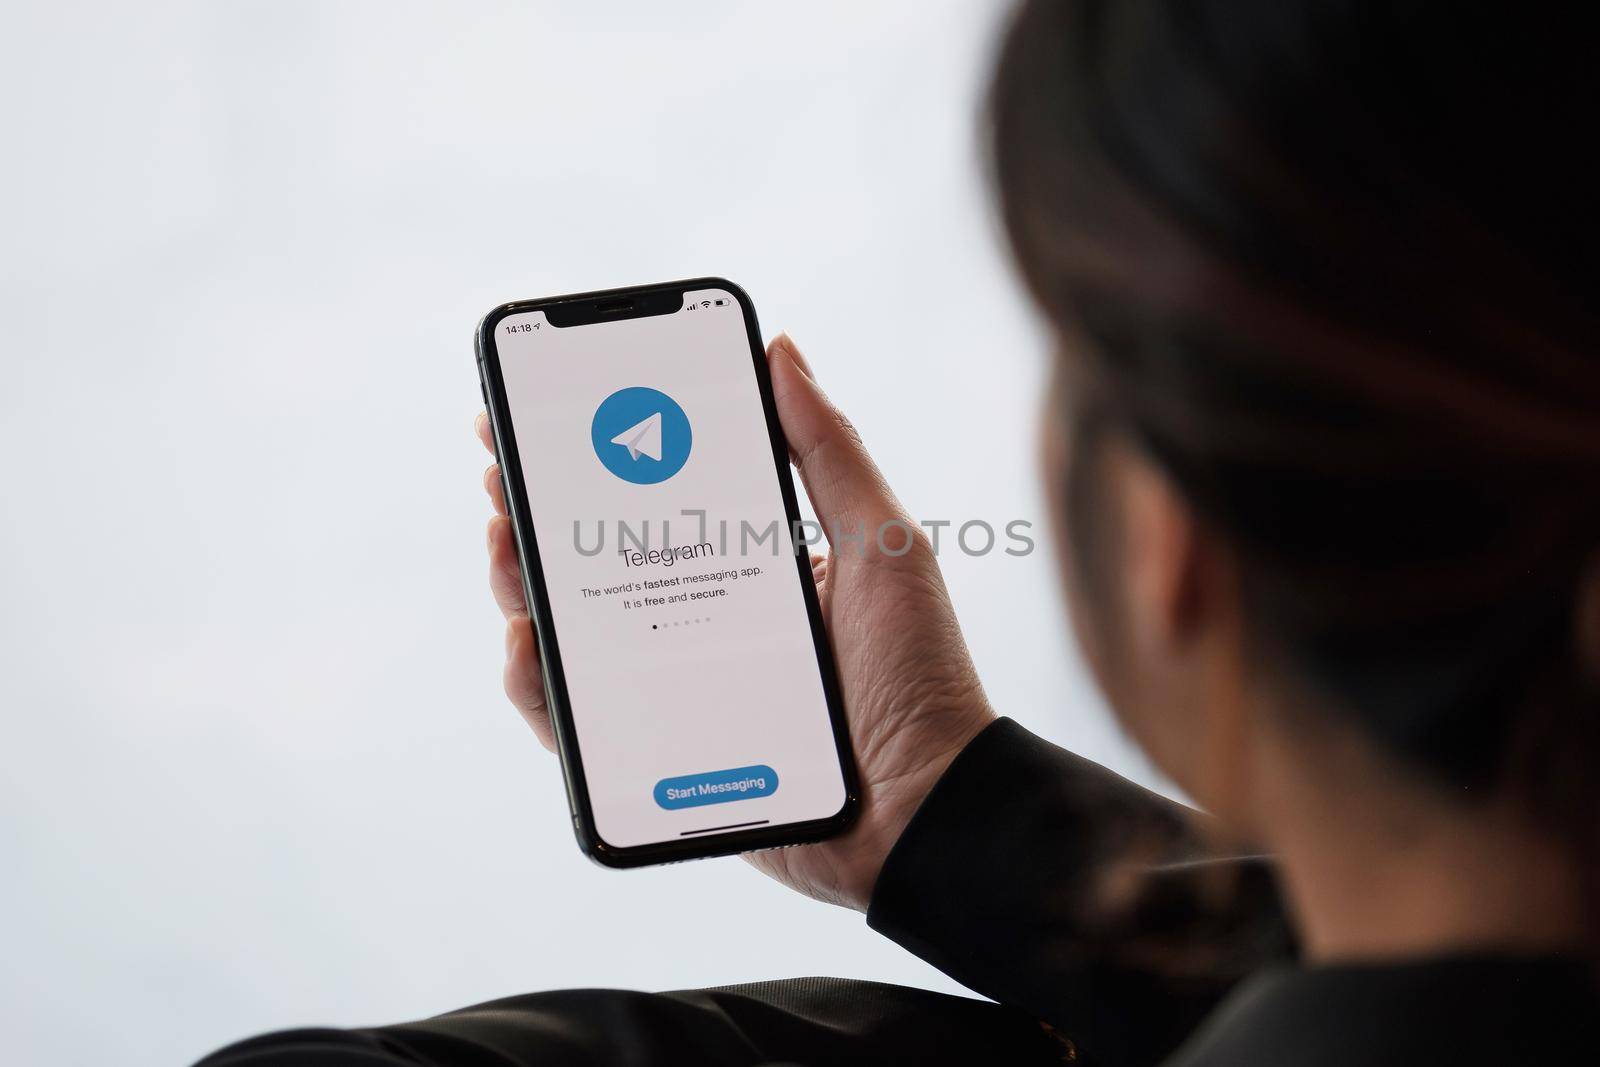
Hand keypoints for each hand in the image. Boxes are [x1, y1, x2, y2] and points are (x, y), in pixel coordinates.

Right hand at [475, 333, 993, 910]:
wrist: (928, 810)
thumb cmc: (920, 674)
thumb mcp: (884, 544)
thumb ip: (829, 451)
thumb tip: (781, 348)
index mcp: (751, 566)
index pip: (657, 501)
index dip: (596, 458)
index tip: (544, 414)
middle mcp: (705, 620)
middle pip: (599, 560)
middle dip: (539, 510)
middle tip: (502, 470)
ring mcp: (677, 685)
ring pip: (575, 631)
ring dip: (522, 583)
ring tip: (505, 540)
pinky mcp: (658, 753)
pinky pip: (576, 718)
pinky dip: (537, 681)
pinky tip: (528, 640)